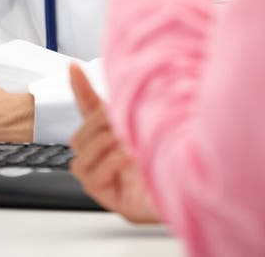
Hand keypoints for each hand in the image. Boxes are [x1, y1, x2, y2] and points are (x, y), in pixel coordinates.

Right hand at [69, 63, 159, 222]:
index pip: (89, 109)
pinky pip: (92, 176)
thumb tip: (126, 79)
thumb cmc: (174, 156)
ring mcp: (105, 179)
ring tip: (125, 140)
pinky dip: (110, 162)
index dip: (80, 88)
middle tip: (117, 118)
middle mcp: (106, 157)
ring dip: (103, 142)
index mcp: (117, 133)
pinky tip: (127, 157)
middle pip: (79, 135)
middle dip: (96, 123)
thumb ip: (137, 105)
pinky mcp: (108, 197)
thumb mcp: (154, 122)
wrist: (190, 188)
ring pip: (81, 155)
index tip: (73, 66)